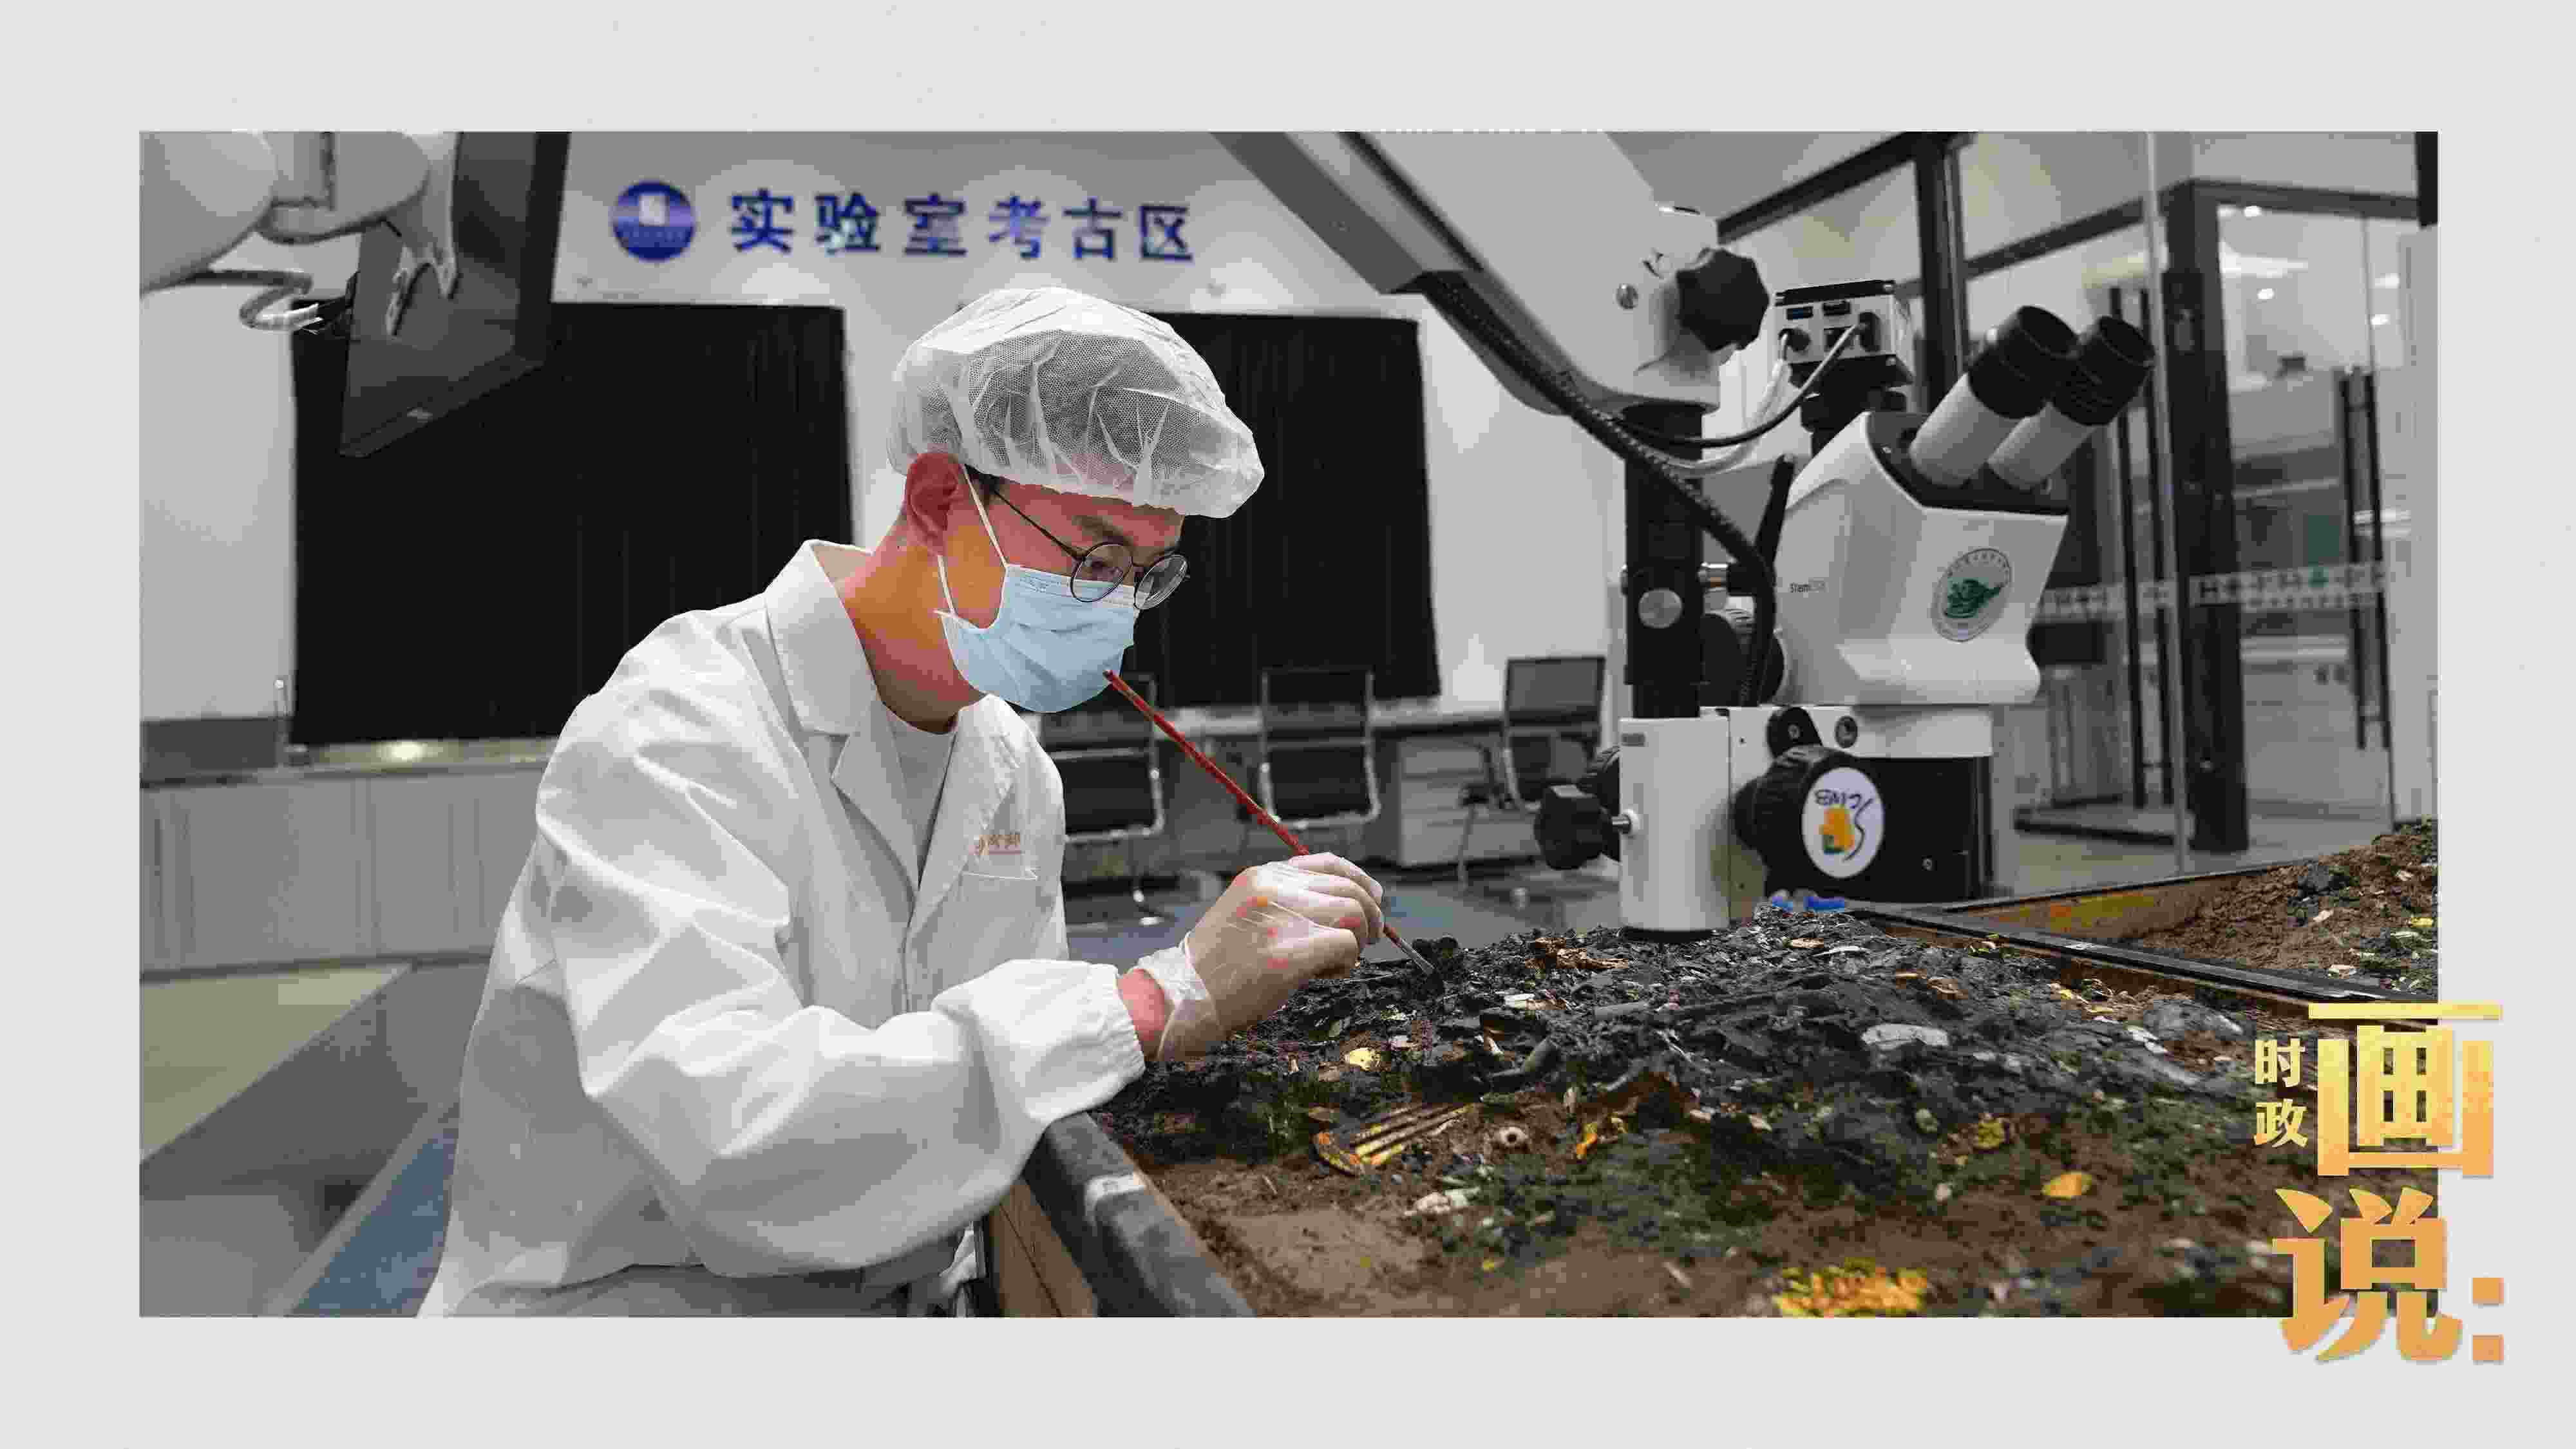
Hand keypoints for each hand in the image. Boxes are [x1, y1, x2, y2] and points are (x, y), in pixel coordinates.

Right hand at [1136, 855, 1386, 1061]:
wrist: (1183, 996)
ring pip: (1353, 913)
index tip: (1373, 899)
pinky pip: (1346, 946)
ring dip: (1358, 941)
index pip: (1329, 864)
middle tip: (1368, 940)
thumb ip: (1287, 902)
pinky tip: (1327, 974)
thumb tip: (1346, 906)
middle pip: (1349, 888)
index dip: (1360, 881)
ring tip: (1338, 962)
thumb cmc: (1217, 964)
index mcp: (1262, 876)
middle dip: (1370, 915)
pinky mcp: (1288, 954)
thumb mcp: (1247, 913)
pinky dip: (1347, 961)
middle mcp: (1273, 888)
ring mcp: (1280, 919)